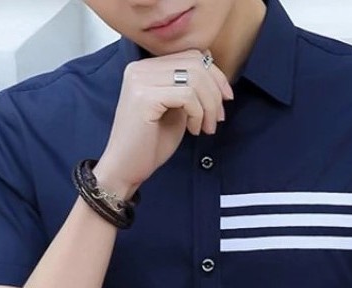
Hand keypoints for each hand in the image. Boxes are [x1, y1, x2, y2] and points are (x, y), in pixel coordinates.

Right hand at [96, 48, 234, 194]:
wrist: (126, 169)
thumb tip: (216, 77)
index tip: (225, 100)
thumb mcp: (176, 110)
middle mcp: (140, 68)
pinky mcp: (144, 98)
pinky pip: (187, 95)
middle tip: (217, 118)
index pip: (192, 56)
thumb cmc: (150, 144)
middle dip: (215, 92)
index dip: (216, 76)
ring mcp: (140, 81)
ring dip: (208, 106)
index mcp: (146, 68)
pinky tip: (193, 130)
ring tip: (206, 128)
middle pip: (196, 63)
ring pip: (194, 78)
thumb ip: (190, 90)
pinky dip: (197, 114)